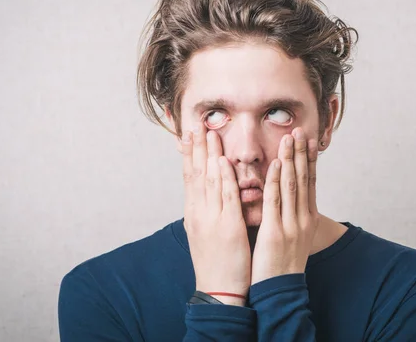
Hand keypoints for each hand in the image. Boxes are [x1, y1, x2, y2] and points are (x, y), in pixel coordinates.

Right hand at [182, 125, 250, 305]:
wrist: (218, 291)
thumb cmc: (215, 263)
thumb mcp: (203, 234)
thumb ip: (205, 212)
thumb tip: (205, 195)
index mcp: (194, 214)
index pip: (190, 177)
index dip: (189, 155)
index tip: (187, 135)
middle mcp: (199, 213)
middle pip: (196, 174)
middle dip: (196, 147)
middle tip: (196, 125)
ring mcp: (212, 219)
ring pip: (210, 180)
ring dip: (210, 154)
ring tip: (209, 133)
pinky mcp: (228, 227)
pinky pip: (226, 197)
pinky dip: (224, 178)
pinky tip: (223, 161)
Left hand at [251, 127, 319, 284]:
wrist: (280, 292)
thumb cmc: (281, 265)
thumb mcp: (292, 237)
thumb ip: (289, 216)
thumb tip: (285, 198)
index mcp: (308, 219)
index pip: (310, 183)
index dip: (309, 160)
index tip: (308, 140)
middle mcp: (303, 219)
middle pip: (303, 179)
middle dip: (301, 153)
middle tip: (300, 130)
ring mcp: (291, 225)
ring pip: (291, 185)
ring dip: (289, 159)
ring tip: (289, 138)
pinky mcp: (275, 232)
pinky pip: (275, 202)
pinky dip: (274, 181)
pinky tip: (274, 165)